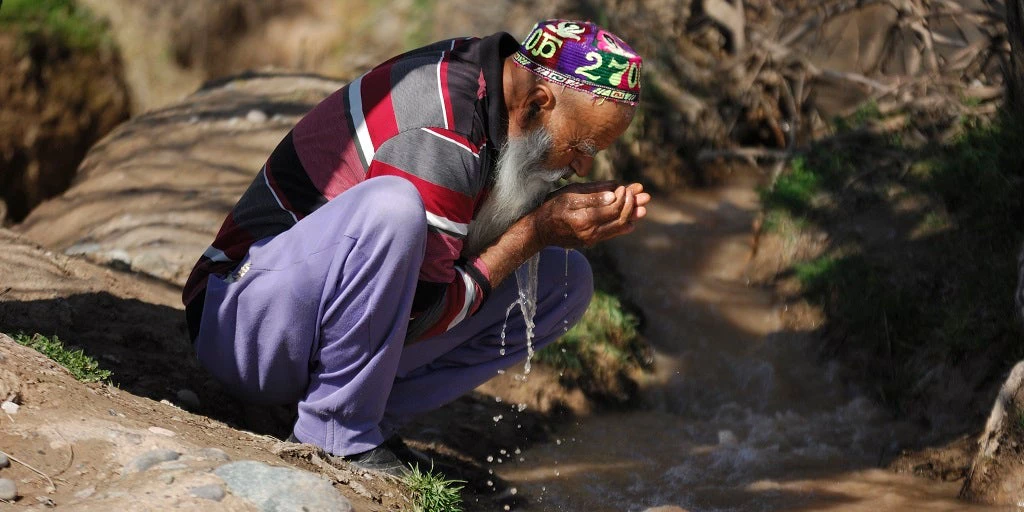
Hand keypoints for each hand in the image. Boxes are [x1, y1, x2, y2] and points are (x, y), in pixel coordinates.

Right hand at [531, 181, 650, 247]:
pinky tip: (631, 223)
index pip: (614, 207)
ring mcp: (592, 238)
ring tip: (643, 209)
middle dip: (634, 206)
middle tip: (645, 196)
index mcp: (585, 218)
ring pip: (618, 227)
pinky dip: (622, 227)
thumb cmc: (552, 207)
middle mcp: (591, 232)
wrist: (540, 230)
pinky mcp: (591, 241)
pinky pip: (611, 234)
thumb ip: (593, 194)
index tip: (628, 186)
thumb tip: (615, 192)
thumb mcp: (570, 195)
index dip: (625, 197)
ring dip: (632, 217)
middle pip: (620, 218)